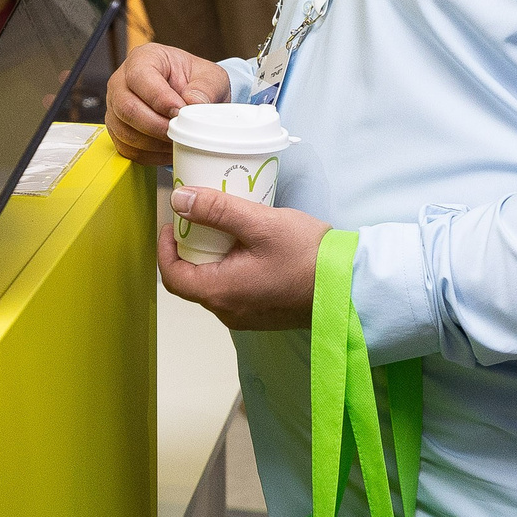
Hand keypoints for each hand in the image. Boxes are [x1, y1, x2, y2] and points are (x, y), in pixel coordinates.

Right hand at [105, 42, 229, 164]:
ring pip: (126, 132)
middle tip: (181, 132)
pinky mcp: (118, 130)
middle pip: (127, 108)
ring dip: (155, 143)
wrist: (189, 93)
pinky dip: (151, 155)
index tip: (180, 111)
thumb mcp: (210, 76)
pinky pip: (128, 149)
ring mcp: (116, 107)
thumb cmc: (195, 80)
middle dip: (158, 126)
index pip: (140, 77)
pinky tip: (169, 149)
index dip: (159, 98)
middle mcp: (121, 82)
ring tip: (179, 141)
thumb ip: (206, 87)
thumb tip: (193, 103)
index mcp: (143, 59)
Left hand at [157, 186, 328, 331]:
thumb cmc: (307, 255)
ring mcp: (247, 317)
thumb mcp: (259, 223)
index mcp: (221, 293)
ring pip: (214, 285)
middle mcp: (229, 312)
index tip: (172, 221)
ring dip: (211, 257)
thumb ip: (216, 210)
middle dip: (189, 248)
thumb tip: (179, 199)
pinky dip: (230, 268)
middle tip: (200, 218)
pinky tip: (247, 247)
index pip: (173, 276)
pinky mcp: (264, 314)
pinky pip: (234, 291)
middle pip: (192, 280)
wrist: (352, 286)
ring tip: (225, 227)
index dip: (165, 247)